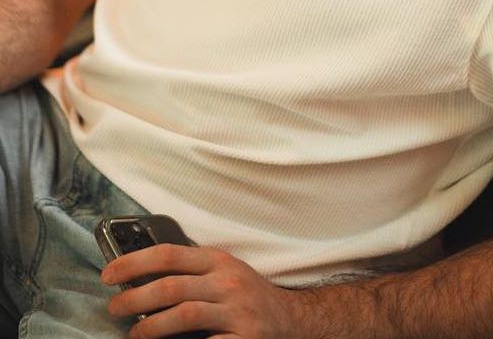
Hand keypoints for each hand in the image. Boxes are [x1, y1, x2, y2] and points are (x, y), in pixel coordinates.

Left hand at [101, 244, 298, 338]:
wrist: (291, 319)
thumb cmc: (247, 295)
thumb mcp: (223, 271)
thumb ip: (191, 270)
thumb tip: (141, 275)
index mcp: (218, 260)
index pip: (168, 254)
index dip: (134, 262)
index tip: (109, 274)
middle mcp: (227, 282)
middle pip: (170, 286)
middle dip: (134, 299)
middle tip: (114, 308)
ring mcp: (237, 312)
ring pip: (183, 315)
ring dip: (150, 327)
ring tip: (134, 334)